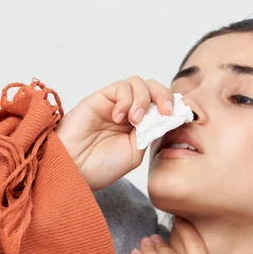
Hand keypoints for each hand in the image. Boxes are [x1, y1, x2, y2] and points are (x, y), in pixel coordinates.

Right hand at [55, 76, 173, 190]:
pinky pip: (122, 87)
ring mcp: (114, 105)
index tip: (179, 116)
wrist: (74, 169)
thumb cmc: (99, 167)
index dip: (171, 106)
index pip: (160, 106)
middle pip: (153, 89)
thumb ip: (149, 132)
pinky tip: (119, 117)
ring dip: (144, 100)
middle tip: (165, 112)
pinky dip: (127, 99)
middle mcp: (127, 113)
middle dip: (164, 97)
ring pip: (139, 84)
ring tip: (135, 121)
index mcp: (137, 128)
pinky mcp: (100, 98)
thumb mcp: (134, 153)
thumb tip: (164, 115)